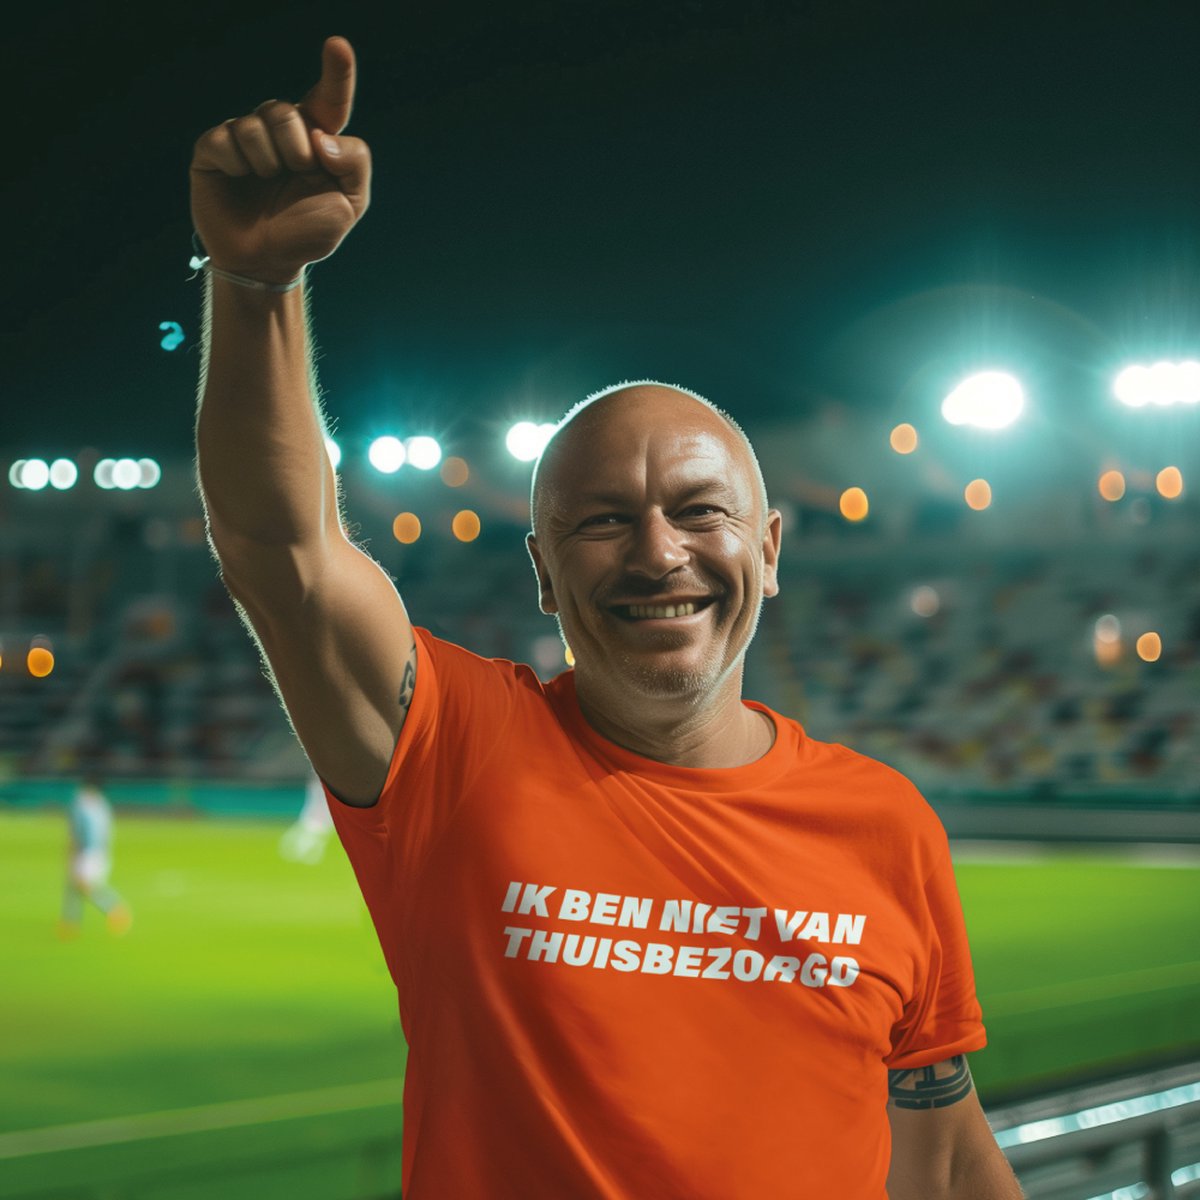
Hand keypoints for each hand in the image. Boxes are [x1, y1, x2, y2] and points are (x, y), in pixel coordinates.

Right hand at [190, 37, 370, 284]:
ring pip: (257, 124)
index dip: (336, 72)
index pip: (329, 98)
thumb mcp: (349, 204)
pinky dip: (238, 165)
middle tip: (294, 176)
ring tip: (267, 184)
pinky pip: (226, 140)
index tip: (337, 46)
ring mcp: (245, 138)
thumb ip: (353, 164)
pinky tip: (240, 181)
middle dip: (295, 150)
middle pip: (287, 112)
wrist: (267, 262)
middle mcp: (281, 131)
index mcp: (317, 140)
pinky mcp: (214, 150)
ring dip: (268, 161)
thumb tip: (322, 136)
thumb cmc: (308, 232)